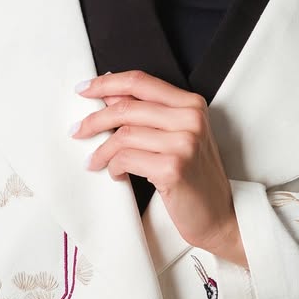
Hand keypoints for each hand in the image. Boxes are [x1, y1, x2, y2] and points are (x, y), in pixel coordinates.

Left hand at [71, 69, 248, 266]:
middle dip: (94, 120)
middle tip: (77, 131)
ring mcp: (184, 143)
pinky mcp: (173, 168)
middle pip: (126, 108)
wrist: (221, 216)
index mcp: (192, 104)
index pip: (141, 82)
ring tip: (95, 161)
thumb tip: (108, 92)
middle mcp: (191, 119)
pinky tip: (116, 174)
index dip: (107, 83)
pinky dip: (114, 167)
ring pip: (123, 135)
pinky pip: (126, 159)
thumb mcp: (177, 136)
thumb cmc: (195, 177)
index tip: (83, 90)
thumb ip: (147, 113)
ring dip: (101, 150)